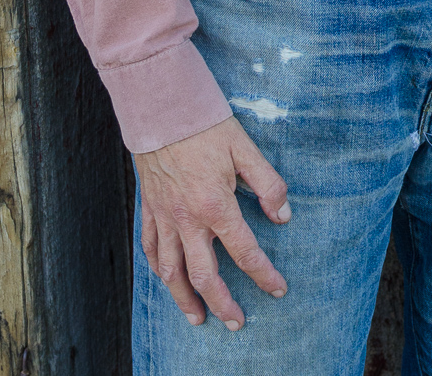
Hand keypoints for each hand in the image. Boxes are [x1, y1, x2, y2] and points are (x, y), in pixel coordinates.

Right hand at [137, 116, 290, 328]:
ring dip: (184, 299)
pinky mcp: (148, 209)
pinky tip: (167, 279)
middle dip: (223, 303)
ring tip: (197, 318)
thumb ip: (268, 184)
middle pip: (205, 275)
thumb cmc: (206, 125)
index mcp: (216, 206)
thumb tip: (283, 216)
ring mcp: (164, 217)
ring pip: (171, 272)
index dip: (264, 274)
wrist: (161, 109)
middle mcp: (187, 220)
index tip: (278, 290)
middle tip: (236, 323)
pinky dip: (159, 270)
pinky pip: (150, 249)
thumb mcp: (245, 148)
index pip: (245, 252)